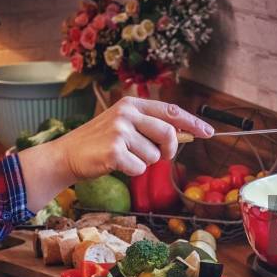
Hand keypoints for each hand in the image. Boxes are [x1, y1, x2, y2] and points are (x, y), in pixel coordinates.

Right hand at [59, 97, 213, 179]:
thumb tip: (186, 134)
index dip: (192, 122)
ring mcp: (119, 131)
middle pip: (168, 134)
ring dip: (144, 162)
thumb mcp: (125, 125)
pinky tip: (116, 164)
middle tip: (159, 155)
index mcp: (132, 104)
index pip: (171, 111)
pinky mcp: (113, 151)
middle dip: (169, 150)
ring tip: (124, 156)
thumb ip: (151, 126)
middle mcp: (127, 114)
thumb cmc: (100, 142)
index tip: (208, 132)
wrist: (68, 155)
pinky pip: (139, 168)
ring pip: (154, 156)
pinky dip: (132, 172)